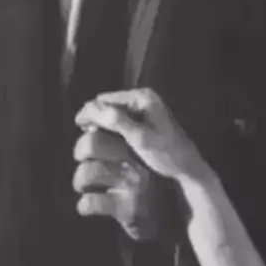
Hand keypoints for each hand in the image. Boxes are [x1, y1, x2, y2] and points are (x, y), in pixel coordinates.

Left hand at [72, 125, 171, 242]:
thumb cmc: (155, 183)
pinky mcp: (129, 209)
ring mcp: (134, 185)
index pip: (109, 122)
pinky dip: (85, 206)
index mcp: (142, 143)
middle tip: (85, 160)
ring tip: (86, 187)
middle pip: (92, 142)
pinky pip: (90, 203)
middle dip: (80, 151)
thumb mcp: (145, 156)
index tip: (89, 131)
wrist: (176, 218)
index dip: (92, 126)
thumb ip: (123, 140)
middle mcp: (139, 160)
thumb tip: (92, 127)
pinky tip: (90, 206)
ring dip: (80, 181)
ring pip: (86, 173)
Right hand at [75, 88, 207, 185]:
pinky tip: (108, 140)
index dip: (91, 111)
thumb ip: (117, 121)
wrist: (187, 167)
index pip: (107, 99)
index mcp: (143, 97)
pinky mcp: (145, 120)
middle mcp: (143, 98)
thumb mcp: (140, 138)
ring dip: (103, 124)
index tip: (78, 125)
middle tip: (85, 133)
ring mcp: (144, 108)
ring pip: (114, 113)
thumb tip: (92, 107)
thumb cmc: (167, 153)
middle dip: (97, 117)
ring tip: (93, 137)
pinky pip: (122, 121)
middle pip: (110, 104)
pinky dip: (113, 128)